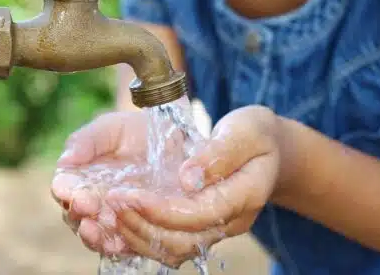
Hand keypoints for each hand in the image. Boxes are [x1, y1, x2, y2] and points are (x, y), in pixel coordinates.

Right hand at [50, 110, 189, 256]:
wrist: (170, 139)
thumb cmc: (134, 130)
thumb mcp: (111, 128)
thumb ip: (87, 140)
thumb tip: (66, 159)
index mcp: (79, 175)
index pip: (64, 187)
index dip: (67, 192)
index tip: (77, 194)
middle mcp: (90, 198)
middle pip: (75, 214)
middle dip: (80, 215)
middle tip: (91, 210)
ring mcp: (110, 215)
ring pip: (94, 233)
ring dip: (94, 236)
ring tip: (98, 232)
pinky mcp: (132, 226)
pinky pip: (120, 242)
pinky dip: (117, 246)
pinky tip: (119, 245)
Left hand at [105, 105, 280, 267]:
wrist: (269, 150)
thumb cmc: (257, 134)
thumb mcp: (244, 132)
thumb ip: (219, 154)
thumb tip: (187, 179)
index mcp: (245, 195)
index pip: (198, 213)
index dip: (161, 210)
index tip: (128, 195)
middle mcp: (230, 220)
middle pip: (182, 240)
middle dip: (142, 225)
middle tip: (111, 203)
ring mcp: (217, 227)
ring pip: (174, 249)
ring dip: (138, 235)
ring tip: (110, 212)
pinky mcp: (202, 226)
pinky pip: (171, 243)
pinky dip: (144, 236)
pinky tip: (121, 220)